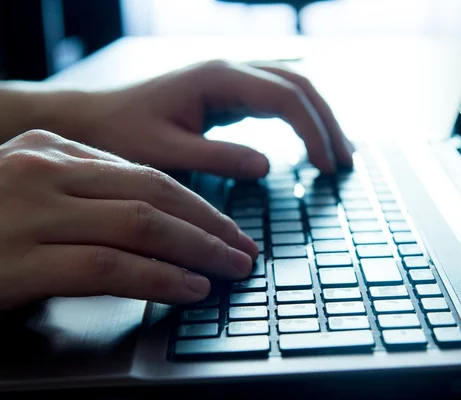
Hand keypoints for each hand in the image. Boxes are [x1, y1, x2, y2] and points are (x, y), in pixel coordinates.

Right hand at [0, 130, 257, 310]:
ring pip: (142, 225)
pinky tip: (189, 288)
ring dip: (198, 250)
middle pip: (155, 195)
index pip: (147, 176)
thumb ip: (85, 195)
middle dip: (210, 225)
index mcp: (51, 152)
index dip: (198, 206)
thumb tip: (154, 219)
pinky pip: (110, 267)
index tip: (228, 228)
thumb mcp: (30, 194)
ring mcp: (30, 213)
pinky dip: (159, 278)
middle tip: (244, 248)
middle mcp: (44, 172)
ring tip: (230, 269)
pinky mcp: (19, 260)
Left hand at [61, 60, 353, 177]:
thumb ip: (217, 156)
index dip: (313, 132)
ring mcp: (232, 79)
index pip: (285, 98)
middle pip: (300, 86)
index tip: (327, 167)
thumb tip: (268, 165)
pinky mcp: (229, 94)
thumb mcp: (166, 151)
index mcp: (219, 79)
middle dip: (327, 123)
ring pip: (294, 88)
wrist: (94, 117)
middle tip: (344, 163)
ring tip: (340, 153)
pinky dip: (302, 118)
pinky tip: (312, 139)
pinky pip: (278, 98)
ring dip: (320, 118)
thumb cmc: (122, 132)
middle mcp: (231, 70)